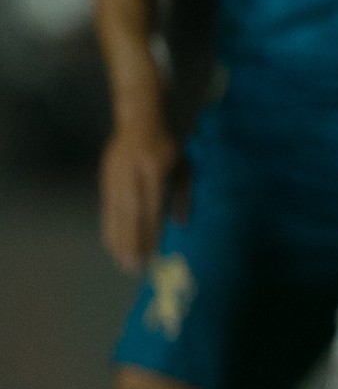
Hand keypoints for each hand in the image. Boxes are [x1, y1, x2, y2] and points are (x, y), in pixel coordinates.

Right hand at [99, 110, 182, 273]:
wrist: (137, 122)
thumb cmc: (166, 146)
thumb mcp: (183, 166)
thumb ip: (182, 195)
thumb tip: (181, 225)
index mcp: (153, 170)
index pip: (151, 206)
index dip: (150, 230)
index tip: (152, 252)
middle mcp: (130, 176)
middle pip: (130, 214)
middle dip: (131, 241)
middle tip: (134, 266)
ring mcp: (114, 178)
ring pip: (115, 214)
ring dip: (118, 239)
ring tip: (122, 262)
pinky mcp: (105, 181)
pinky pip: (106, 209)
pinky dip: (109, 228)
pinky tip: (111, 245)